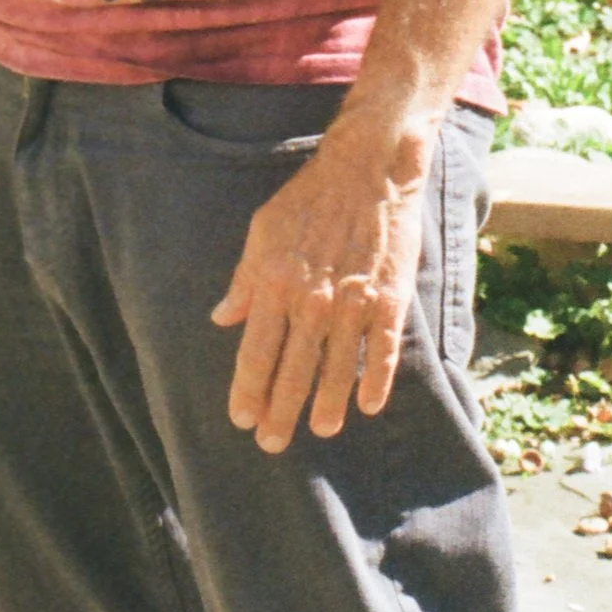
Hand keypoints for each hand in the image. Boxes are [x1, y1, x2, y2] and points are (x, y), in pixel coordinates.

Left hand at [210, 122, 431, 452]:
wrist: (367, 168)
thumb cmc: (308, 198)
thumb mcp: (262, 231)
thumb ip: (244, 279)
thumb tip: (222, 318)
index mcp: (274, 283)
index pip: (255, 352)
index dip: (247, 390)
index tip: (241, 418)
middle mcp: (311, 300)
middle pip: (292, 370)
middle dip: (279, 412)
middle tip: (271, 443)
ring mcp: (353, 302)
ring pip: (336, 369)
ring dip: (326, 404)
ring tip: (318, 430)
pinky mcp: (389, 299)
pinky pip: (382, 351)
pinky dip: (376, 381)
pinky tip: (368, 404)